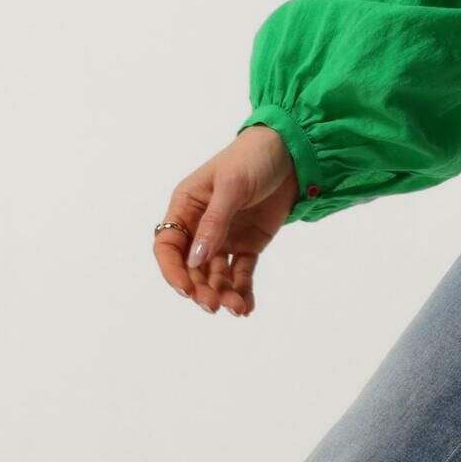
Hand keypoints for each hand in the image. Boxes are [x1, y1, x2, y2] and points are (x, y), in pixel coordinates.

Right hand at [154, 126, 299, 316]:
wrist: (292, 153)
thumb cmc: (253, 158)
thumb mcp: (231, 186)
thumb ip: (214, 223)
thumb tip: (195, 260)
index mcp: (186, 206)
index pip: (168, 244)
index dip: (172, 269)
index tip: (185, 289)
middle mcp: (200, 226)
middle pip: (191, 267)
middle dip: (200, 288)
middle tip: (213, 305)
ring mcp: (224, 237)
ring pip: (216, 275)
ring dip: (222, 293)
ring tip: (236, 308)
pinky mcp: (248, 245)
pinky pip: (241, 273)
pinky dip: (242, 291)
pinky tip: (246, 307)